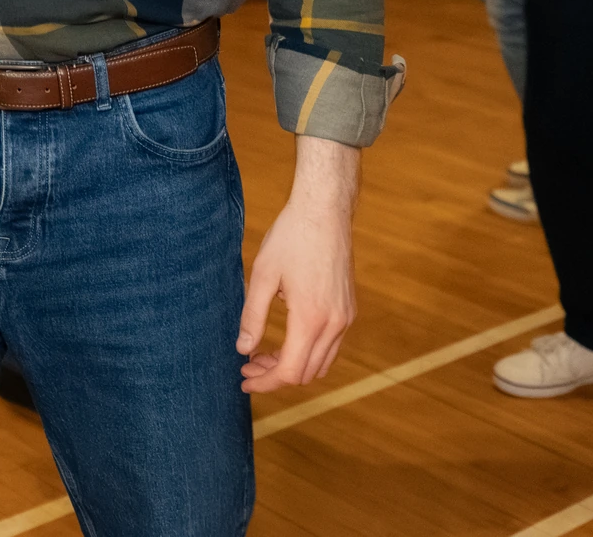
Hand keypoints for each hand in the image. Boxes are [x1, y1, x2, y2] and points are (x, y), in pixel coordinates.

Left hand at [239, 137, 356, 391]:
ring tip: (264, 353)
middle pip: (306, 373)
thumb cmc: (291, 237)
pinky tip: (287, 337)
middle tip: (248, 364)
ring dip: (293, 365)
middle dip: (275, 375)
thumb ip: (252, 316)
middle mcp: (334, 324)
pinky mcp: (349, 308)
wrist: (325, 210)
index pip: (289, 371)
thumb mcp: (262, 275)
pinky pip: (331, 345)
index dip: (264, 382)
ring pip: (321, 362)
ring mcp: (346, 317)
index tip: (244, 378)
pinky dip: (309, 351)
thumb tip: (243, 349)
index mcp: (310, 319)